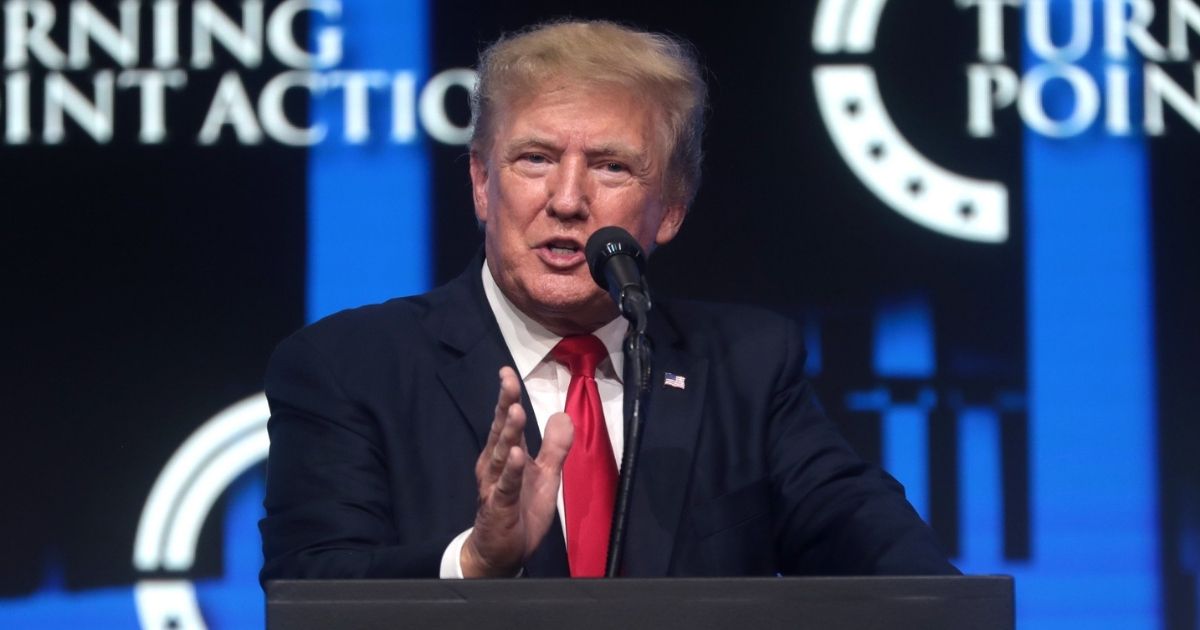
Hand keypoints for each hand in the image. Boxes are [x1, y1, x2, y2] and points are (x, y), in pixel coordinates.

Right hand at [460, 367, 572, 576]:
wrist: (501, 552)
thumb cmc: (520, 510)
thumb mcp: (545, 476)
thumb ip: (554, 448)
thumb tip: (564, 415)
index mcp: (505, 455)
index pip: (506, 421)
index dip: (508, 398)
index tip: (508, 372)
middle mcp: (495, 466)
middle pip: (501, 431)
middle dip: (506, 406)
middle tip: (508, 381)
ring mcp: (494, 486)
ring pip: (502, 455)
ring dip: (509, 433)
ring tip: (516, 411)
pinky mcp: (499, 507)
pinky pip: (505, 487)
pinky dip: (511, 471)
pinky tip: (517, 456)